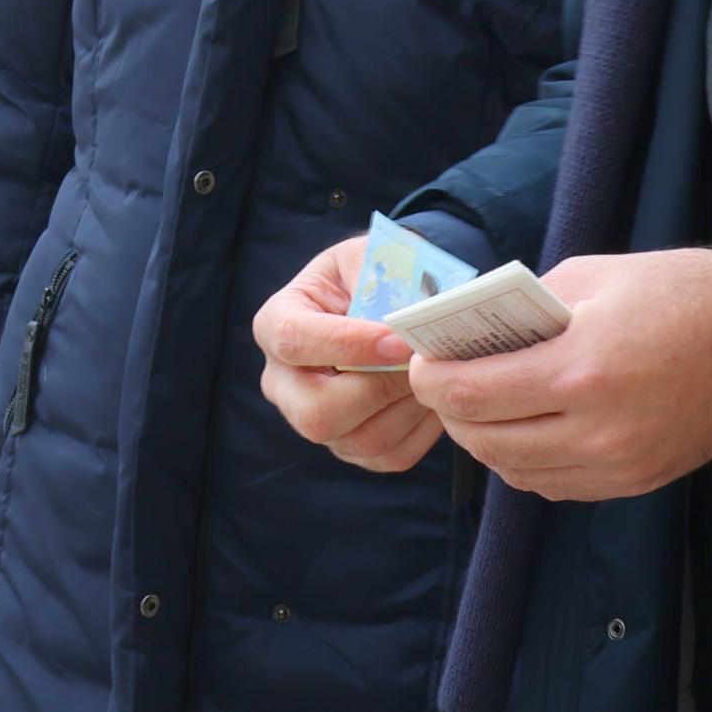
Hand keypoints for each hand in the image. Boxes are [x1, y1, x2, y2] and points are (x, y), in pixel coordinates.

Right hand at [252, 237, 445, 473]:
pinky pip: (389, 456)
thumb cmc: (372, 274)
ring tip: (435, 375)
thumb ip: (383, 276)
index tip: (397, 340)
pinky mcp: (350, 446)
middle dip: (378, 389)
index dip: (347, 344)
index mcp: (276, 323)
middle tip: (420, 364)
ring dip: (407, 409)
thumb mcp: (369, 256)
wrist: (386, 301)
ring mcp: (313, 419)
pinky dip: (422, 429)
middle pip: (315, 413)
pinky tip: (435, 397)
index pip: (294, 340)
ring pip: (357, 440)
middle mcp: (283, 381)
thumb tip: (414, 314)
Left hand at [405, 242, 711, 501]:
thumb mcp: (593, 277)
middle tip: (441, 382)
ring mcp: (618, 463)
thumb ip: (526, 309)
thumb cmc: (683, 291)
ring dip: (486, 440)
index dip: (429, 380)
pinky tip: (528, 429)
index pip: (469, 394)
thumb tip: (473, 332)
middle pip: (484, 440)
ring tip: (481, 406)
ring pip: (516, 472)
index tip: (419, 361)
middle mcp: (597, 429)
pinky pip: (556, 485)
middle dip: (450, 411)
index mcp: (580, 368)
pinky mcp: (636, 481)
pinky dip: (528, 462)